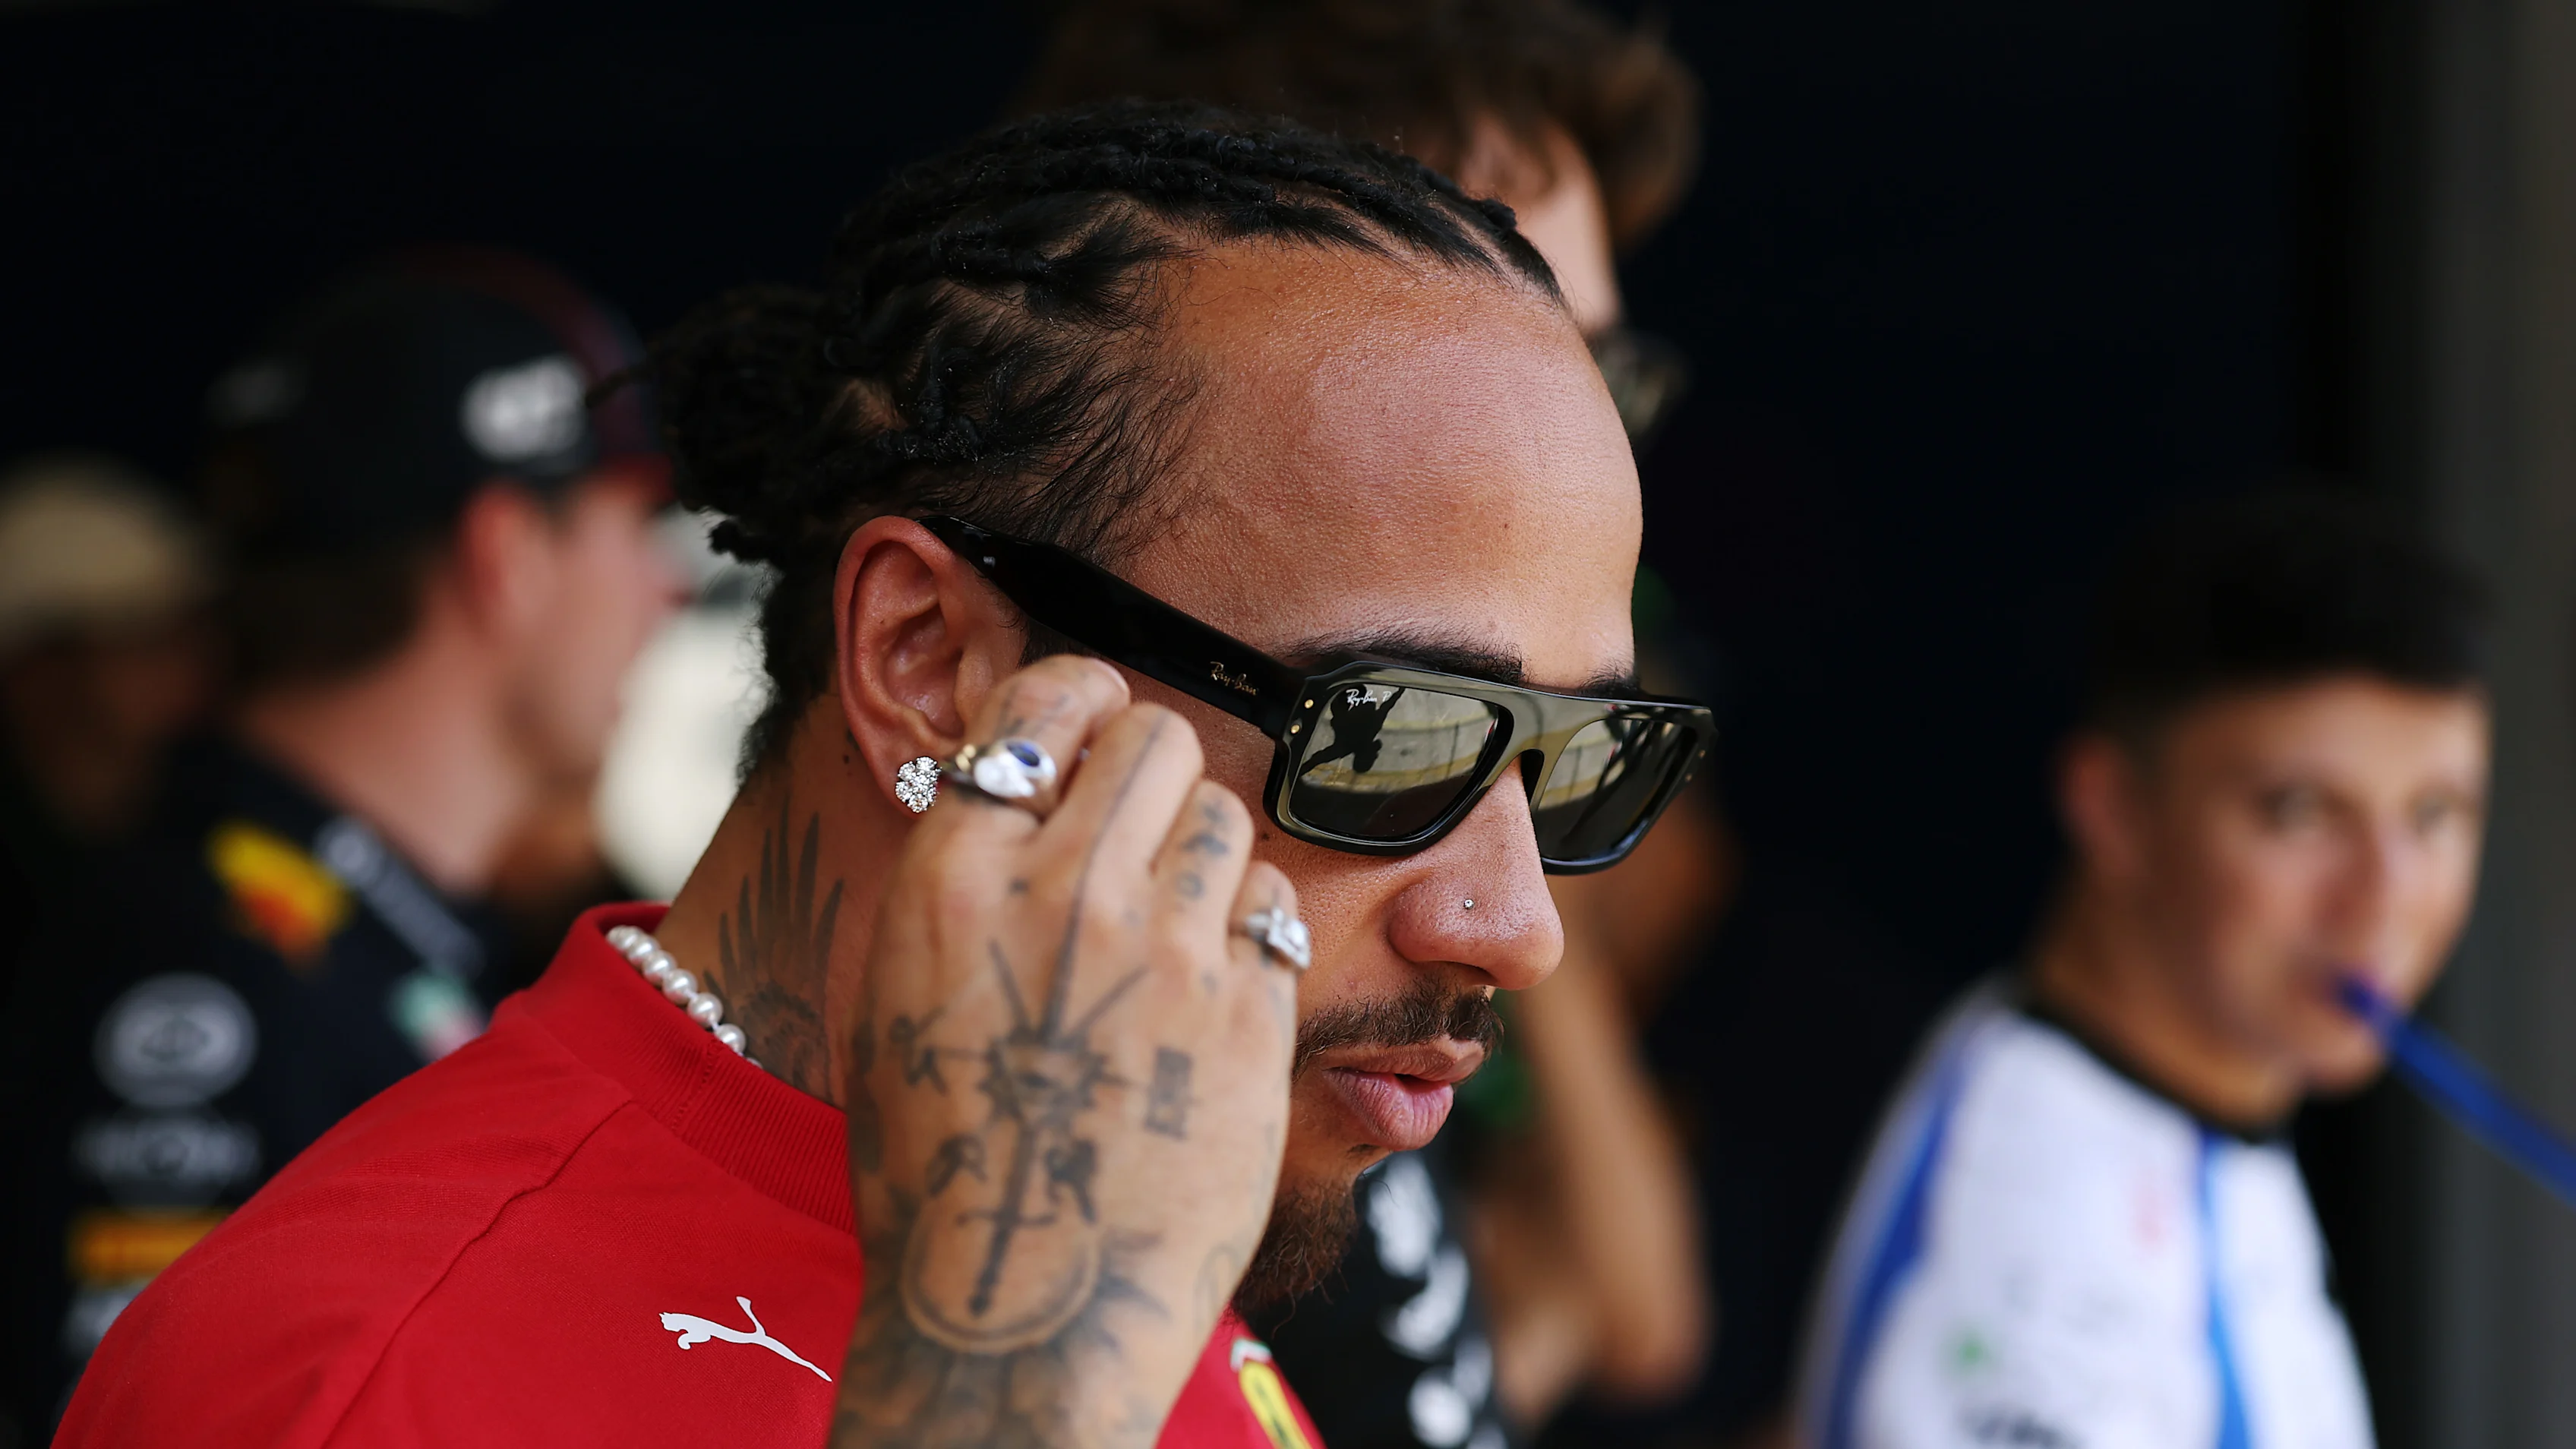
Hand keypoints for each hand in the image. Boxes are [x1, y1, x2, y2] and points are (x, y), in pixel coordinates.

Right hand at [832, 656, 1298, 1447]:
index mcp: (954, 880)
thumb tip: (1016, 792)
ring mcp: (1169, 954)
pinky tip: (1210, 992)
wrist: (1024, 1313)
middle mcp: (1065, 895)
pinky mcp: (1251, 1015)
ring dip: (1202, 853)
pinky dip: (1247, 932)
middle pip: (1154, 735)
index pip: (1042, 702)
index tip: (1089, 723)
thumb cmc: (941, 1167)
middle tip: (1140, 828)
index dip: (1077, 700)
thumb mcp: (899, 996)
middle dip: (1153, 767)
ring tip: (1171, 931)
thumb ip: (962, 881)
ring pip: (1223, 815)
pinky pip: (1269, 907)